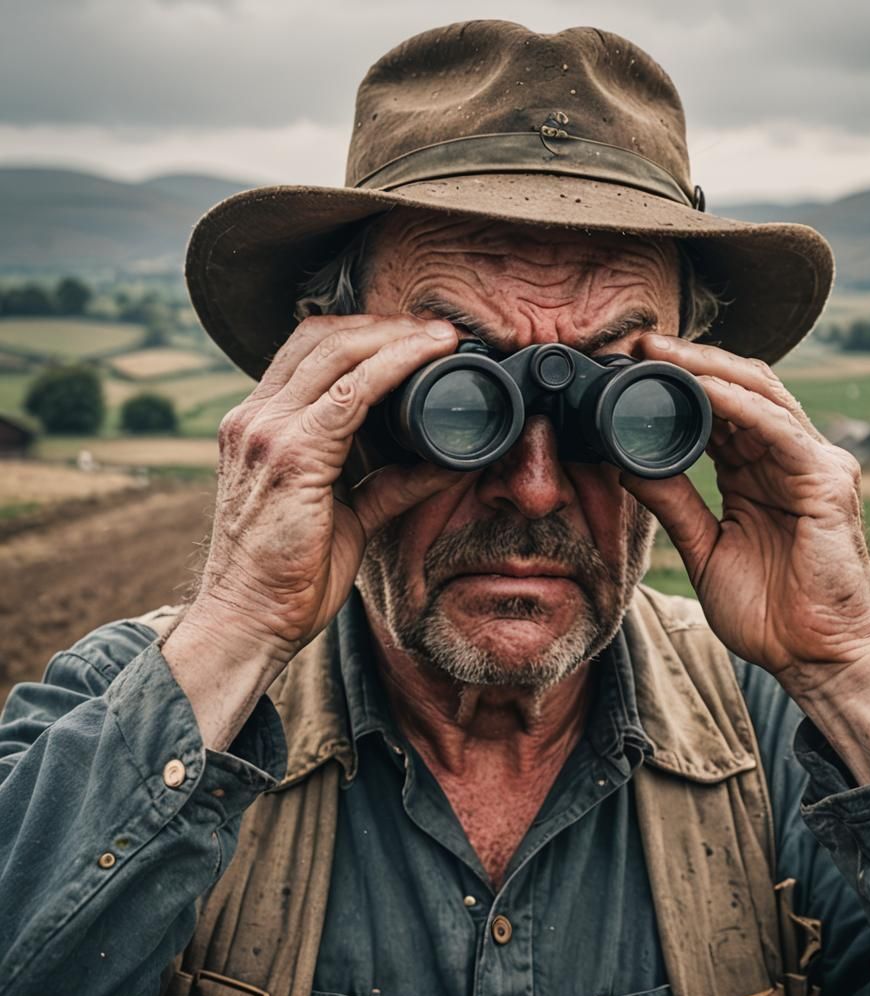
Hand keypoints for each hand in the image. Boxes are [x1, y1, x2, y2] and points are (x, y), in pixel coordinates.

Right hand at [190, 313, 458, 657]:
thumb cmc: (290, 574)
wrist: (247, 621)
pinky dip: (393, 368)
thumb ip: (389, 483)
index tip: (418, 337)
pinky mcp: (288, 455)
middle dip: (386, 324)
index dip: (366, 333)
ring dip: (395, 337)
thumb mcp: (347, 514)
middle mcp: (254, 417)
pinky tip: (425, 360)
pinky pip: (349, 394)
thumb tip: (446, 461)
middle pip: (321, 335)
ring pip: (336, 351)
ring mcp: (265, 431)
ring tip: (440, 338)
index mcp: (259, 425)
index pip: (309, 351)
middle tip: (439, 331)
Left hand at [622, 335, 869, 779]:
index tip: (631, 370)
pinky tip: (701, 389)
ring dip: (708, 370)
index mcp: (760, 473)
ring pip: (761, 395)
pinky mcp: (828, 480)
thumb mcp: (705, 549)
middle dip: (691, 363)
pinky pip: (778, 430)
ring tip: (661, 354)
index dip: (680, 386)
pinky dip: (738, 406)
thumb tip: (627, 463)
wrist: (814, 660)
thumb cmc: (768, 612)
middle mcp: (790, 459)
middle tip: (640, 345)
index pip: (721, 412)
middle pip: (741, 390)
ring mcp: (814, 464)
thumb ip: (674, 502)